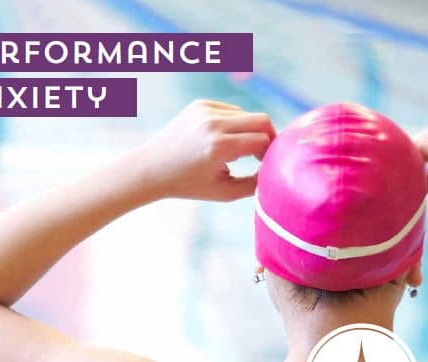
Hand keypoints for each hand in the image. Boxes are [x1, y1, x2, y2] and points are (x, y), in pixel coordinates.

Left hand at [139, 99, 275, 201]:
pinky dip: (233, 124)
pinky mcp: (200, 104)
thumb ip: (254, 184)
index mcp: (219, 147)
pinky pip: (230, 110)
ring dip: (249, 131)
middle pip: (261, 120)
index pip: (262, 140)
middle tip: (262, 155)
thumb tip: (275, 171)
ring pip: (247, 114)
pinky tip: (220, 141)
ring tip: (237, 152)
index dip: (270, 153)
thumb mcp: (224, 192)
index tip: (265, 165)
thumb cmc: (189, 185)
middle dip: (268, 137)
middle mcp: (213, 124)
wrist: (152, 168)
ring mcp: (205, 110)